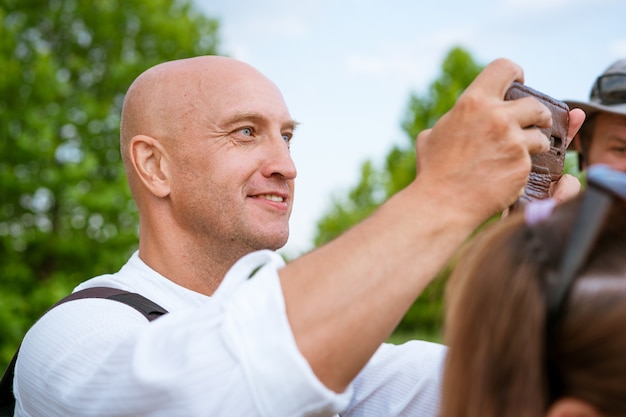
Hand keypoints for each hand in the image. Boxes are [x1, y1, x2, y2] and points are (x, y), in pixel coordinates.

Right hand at [414, 58, 579, 222]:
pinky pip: (534, 162)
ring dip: (535, 145)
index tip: (518, 85)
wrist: (442, 203)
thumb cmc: (433, 171)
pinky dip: (524, 169)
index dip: (515, 74)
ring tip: (520, 155)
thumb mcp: (431, 136)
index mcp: (473, 103)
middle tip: (534, 124)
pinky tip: (508, 177)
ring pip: (541, 136)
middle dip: (538, 116)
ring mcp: (514, 142)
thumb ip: (452, 121)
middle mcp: (498, 117)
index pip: (505, 68)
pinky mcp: (523, 166)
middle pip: (535, 104)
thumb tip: (457, 119)